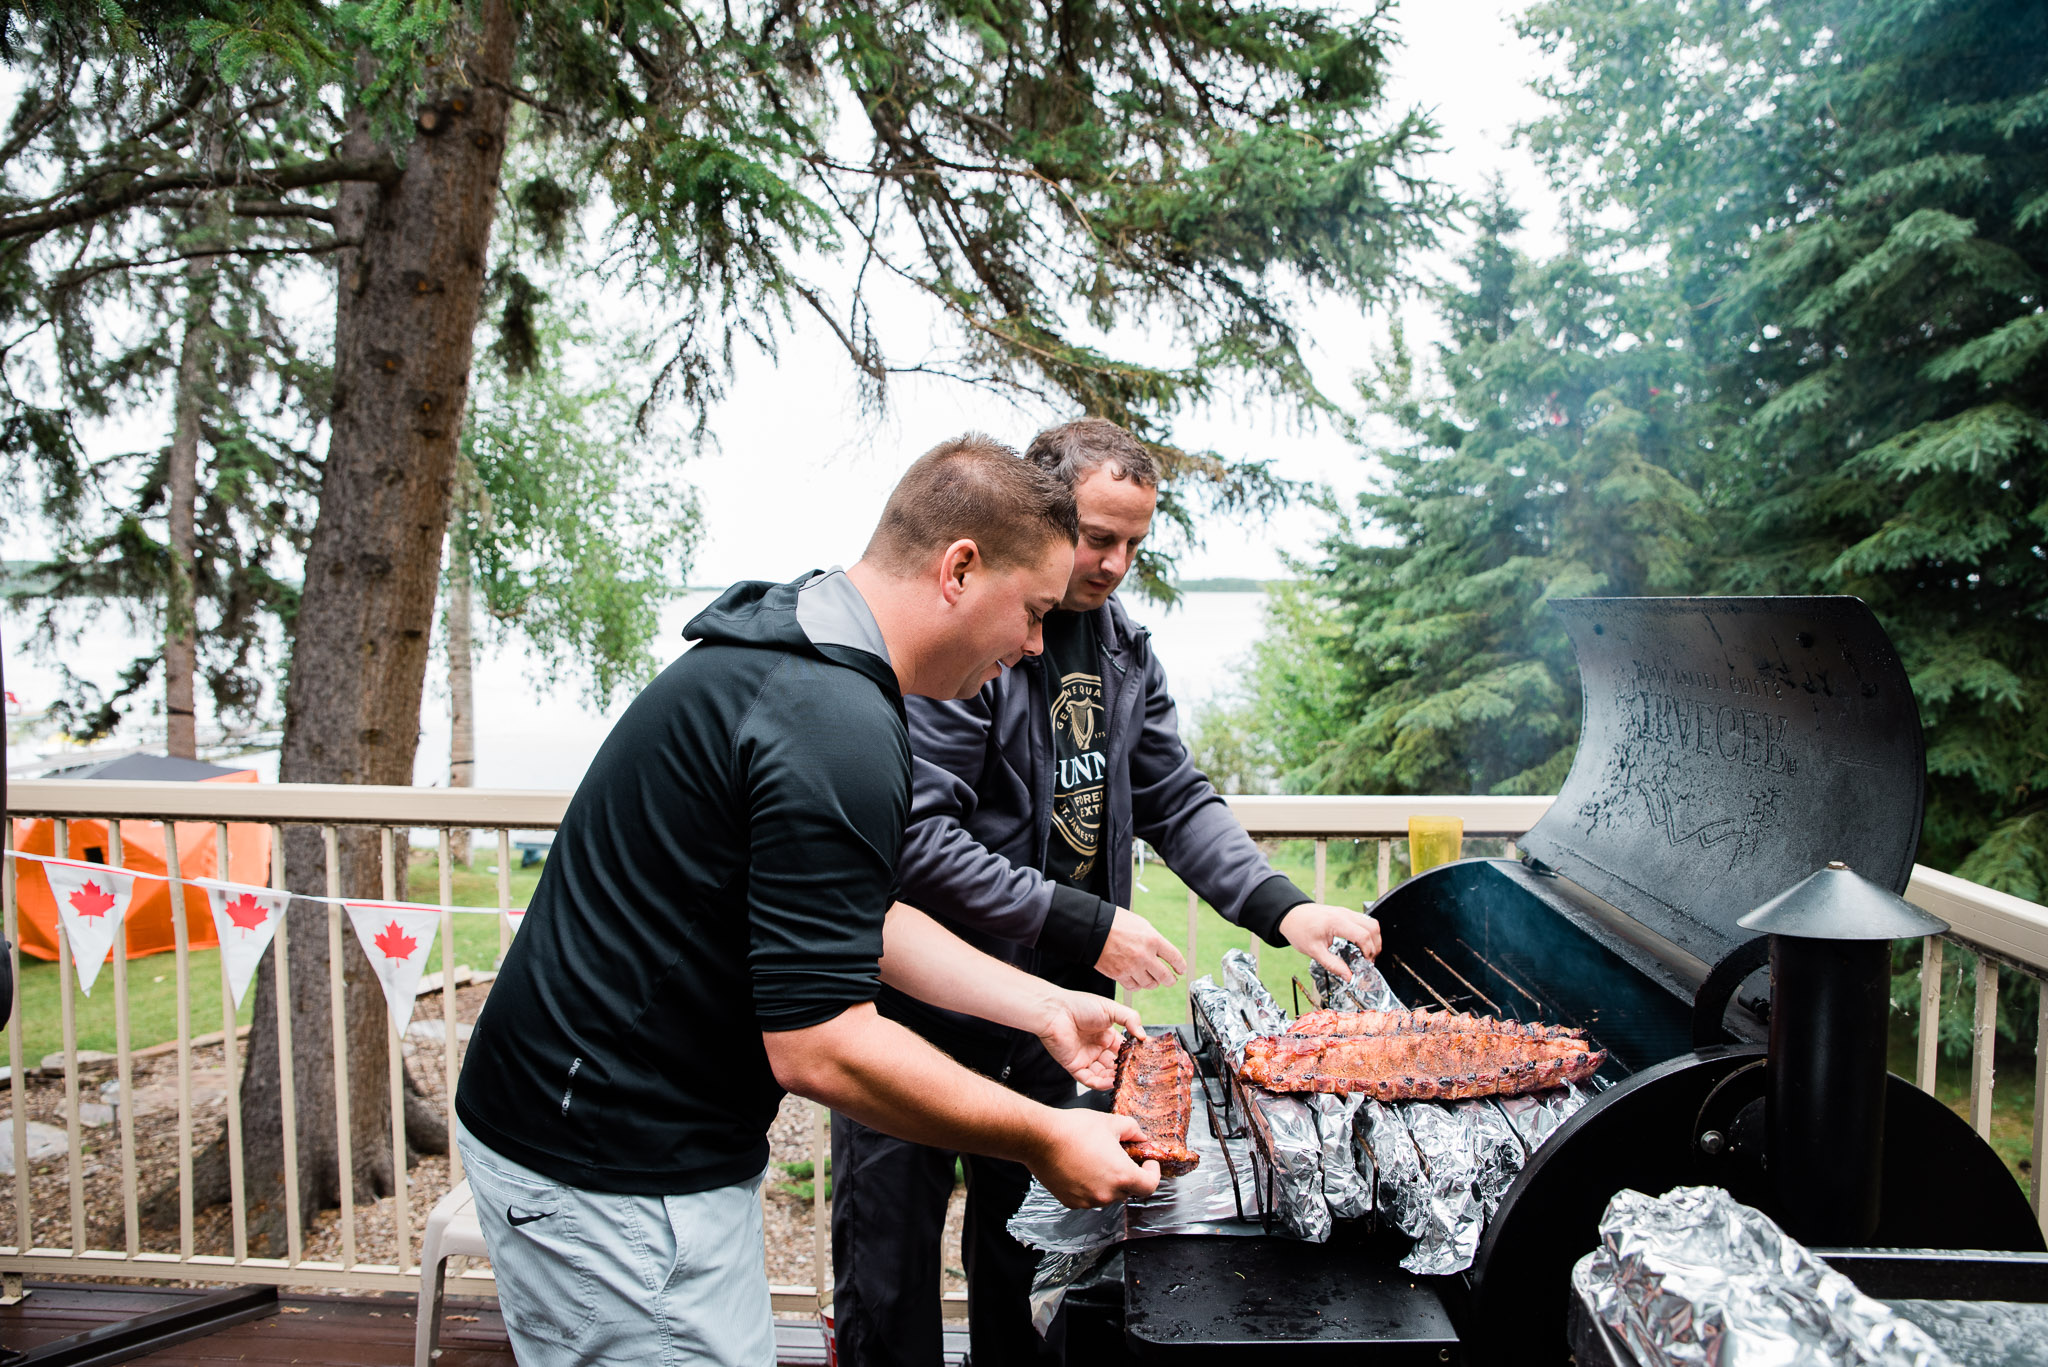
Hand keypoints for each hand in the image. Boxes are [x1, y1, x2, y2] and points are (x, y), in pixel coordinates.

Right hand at [1028, 1107, 1160, 1208]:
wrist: (1041, 1138)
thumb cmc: (1074, 1129)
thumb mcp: (1110, 1122)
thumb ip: (1132, 1130)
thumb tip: (1141, 1137)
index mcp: (1122, 1175)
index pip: (1149, 1186)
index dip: (1152, 1173)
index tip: (1147, 1163)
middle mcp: (1107, 1193)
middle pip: (1128, 1190)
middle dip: (1128, 1174)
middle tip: (1120, 1156)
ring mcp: (1088, 1201)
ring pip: (1108, 1194)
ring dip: (1108, 1181)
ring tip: (1096, 1159)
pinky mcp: (1071, 1202)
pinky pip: (1089, 1197)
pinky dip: (1090, 1186)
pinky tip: (1081, 1168)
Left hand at [1034, 988, 1143, 1089]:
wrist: (1055, 1011)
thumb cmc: (1079, 1005)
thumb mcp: (1111, 1009)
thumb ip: (1130, 1019)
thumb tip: (1143, 1035)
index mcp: (1106, 1034)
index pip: (1122, 1050)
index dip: (1131, 1056)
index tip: (1142, 1062)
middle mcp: (1096, 1047)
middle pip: (1114, 1065)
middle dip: (1123, 1071)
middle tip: (1134, 1075)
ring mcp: (1086, 1058)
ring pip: (1103, 1075)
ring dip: (1113, 1079)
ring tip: (1123, 1080)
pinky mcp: (1075, 1066)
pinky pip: (1089, 1080)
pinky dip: (1099, 1084)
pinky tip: (1109, 1082)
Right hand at [1094, 907, 1186, 989]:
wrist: (1093, 929)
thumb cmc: (1116, 923)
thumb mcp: (1141, 924)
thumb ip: (1153, 939)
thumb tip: (1162, 952)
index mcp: (1153, 940)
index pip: (1175, 958)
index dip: (1181, 966)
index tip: (1181, 969)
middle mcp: (1145, 956)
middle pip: (1165, 977)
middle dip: (1170, 980)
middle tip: (1171, 980)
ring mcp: (1132, 967)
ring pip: (1150, 984)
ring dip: (1153, 983)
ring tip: (1152, 979)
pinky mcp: (1119, 975)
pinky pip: (1134, 987)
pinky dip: (1138, 985)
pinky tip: (1137, 980)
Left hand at [1278, 903, 1382, 979]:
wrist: (1290, 915)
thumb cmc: (1299, 929)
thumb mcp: (1313, 951)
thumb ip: (1333, 964)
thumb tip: (1348, 976)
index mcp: (1336, 922)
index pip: (1363, 935)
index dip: (1369, 951)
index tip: (1366, 962)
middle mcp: (1344, 914)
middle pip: (1373, 927)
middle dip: (1375, 945)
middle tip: (1369, 959)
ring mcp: (1346, 911)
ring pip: (1371, 922)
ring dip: (1374, 938)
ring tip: (1366, 953)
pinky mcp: (1345, 913)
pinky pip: (1364, 920)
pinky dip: (1367, 933)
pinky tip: (1360, 944)